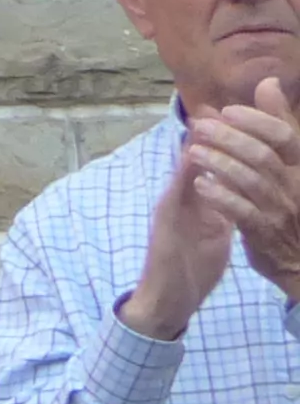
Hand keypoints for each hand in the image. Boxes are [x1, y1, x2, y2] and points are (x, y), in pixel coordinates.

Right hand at [124, 131, 237, 339]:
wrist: (168, 299)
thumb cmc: (192, 267)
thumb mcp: (214, 231)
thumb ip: (222, 207)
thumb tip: (237, 188)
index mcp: (196, 201)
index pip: (208, 165)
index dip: (220, 141)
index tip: (232, 114)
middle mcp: (180, 199)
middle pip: (192, 160)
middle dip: (205, 133)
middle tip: (215, 104)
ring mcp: (170, 209)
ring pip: (183, 171)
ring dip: (192, 145)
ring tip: (202, 118)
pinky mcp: (166, 224)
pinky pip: (176, 195)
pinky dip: (183, 175)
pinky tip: (191, 157)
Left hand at [190, 78, 299, 300]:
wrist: (298, 255)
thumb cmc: (287, 199)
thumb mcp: (287, 162)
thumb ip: (277, 125)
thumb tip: (268, 83)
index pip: (285, 135)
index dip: (257, 120)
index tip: (228, 110)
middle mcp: (294, 185)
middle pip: (263, 155)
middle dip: (229, 138)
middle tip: (199, 126)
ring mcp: (280, 209)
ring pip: (250, 181)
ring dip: (219, 164)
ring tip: (193, 152)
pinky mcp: (265, 233)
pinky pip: (243, 212)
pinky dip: (221, 196)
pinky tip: (201, 185)